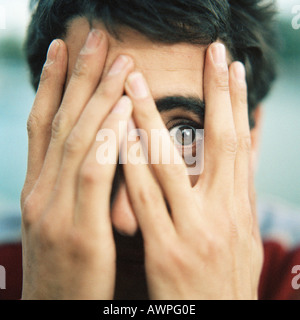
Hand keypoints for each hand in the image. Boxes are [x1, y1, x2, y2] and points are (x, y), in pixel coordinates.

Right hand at [21, 30, 133, 298]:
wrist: (56, 314)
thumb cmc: (68, 267)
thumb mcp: (65, 219)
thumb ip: (77, 186)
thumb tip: (98, 151)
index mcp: (41, 188)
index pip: (45, 124)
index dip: (52, 84)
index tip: (65, 50)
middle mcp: (42, 191)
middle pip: (62, 121)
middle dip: (77, 77)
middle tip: (95, 38)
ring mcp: (55, 210)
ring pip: (77, 140)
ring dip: (97, 98)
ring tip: (118, 61)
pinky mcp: (78, 232)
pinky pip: (94, 176)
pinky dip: (107, 141)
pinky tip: (124, 111)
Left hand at [123, 43, 262, 299]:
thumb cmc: (226, 283)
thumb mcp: (240, 238)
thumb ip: (234, 197)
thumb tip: (237, 159)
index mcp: (240, 210)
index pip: (241, 145)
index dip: (238, 104)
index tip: (232, 69)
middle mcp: (223, 215)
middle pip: (220, 143)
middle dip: (217, 95)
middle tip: (211, 54)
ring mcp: (195, 233)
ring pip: (171, 165)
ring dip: (153, 120)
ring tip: (137, 83)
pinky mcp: (168, 253)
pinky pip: (146, 201)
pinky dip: (133, 166)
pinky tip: (121, 136)